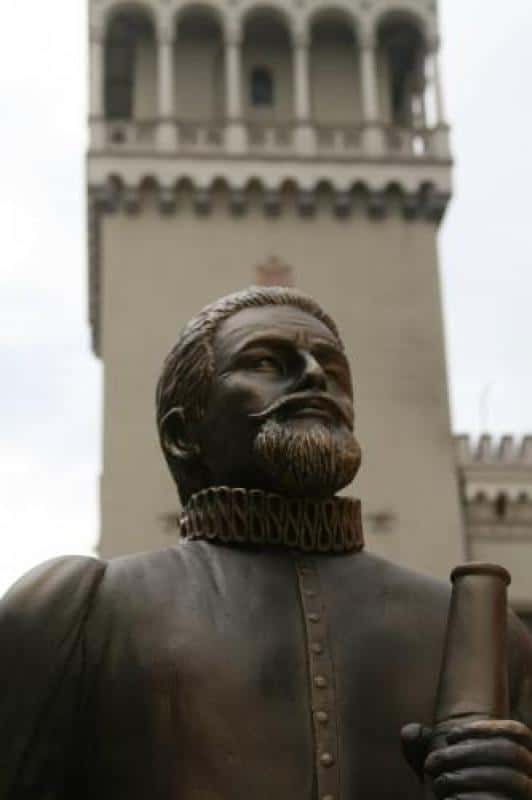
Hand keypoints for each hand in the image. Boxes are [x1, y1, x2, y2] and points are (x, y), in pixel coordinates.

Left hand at [401, 719, 531, 798]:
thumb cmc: (448, 789)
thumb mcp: (436, 765)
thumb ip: (423, 744)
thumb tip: (409, 732)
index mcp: (517, 759)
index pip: (518, 732)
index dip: (486, 727)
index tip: (449, 735)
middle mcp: (530, 777)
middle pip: (510, 752)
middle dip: (467, 752)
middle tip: (433, 761)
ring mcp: (526, 796)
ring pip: (509, 777)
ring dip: (467, 776)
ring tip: (439, 783)